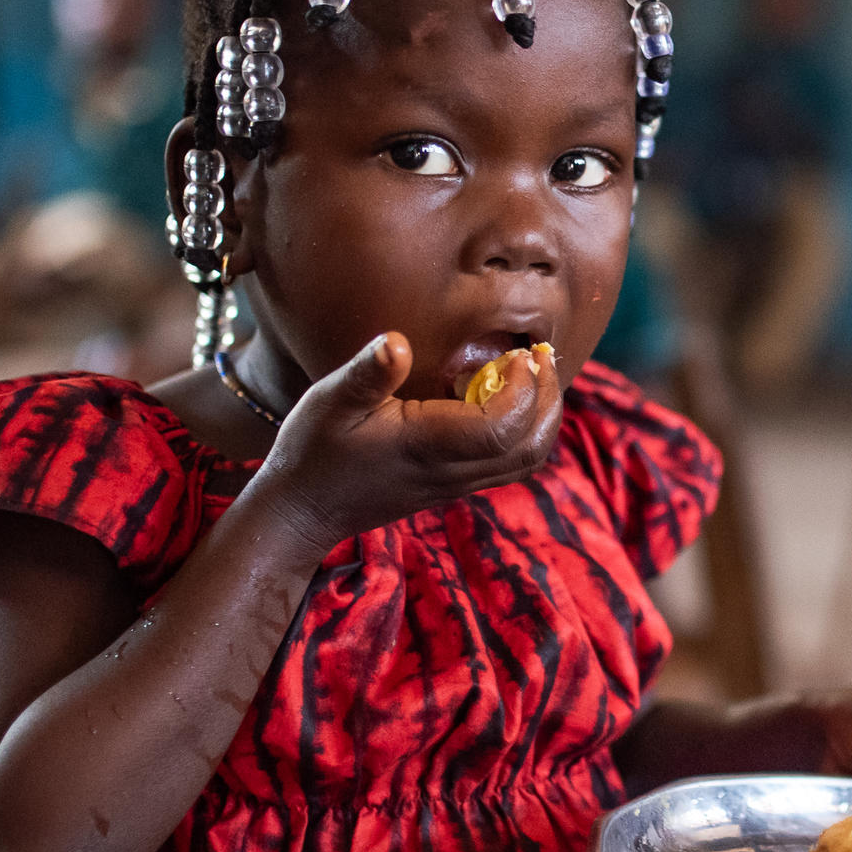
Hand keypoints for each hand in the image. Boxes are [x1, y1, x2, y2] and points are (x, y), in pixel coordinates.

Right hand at [261, 332, 562, 545]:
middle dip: (548, 399)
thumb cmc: (313, 451)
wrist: (302, 510)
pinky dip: (525, 432)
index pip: (502, 426)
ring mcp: (456, 485)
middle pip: (530, 447)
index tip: (519, 353)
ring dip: (543, 418)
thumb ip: (367, 373)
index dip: (524, 388)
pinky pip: (509, 465)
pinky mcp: (453, 487)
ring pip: (526, 461)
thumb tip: (396, 341)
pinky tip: (507, 399)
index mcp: (427, 446)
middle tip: (543, 356)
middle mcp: (451, 472)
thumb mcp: (330, 401)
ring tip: (536, 375)